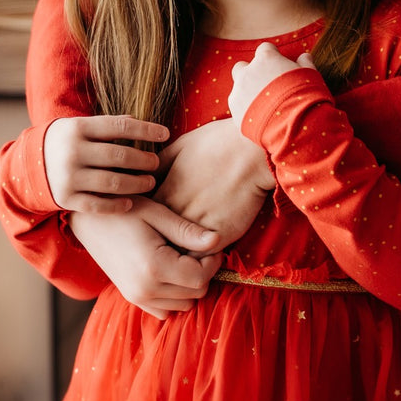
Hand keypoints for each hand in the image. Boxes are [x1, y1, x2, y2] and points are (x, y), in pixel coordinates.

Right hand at [43, 115, 167, 212]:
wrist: (27, 165)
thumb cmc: (64, 142)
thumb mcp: (79, 127)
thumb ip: (106, 126)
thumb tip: (138, 121)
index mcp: (78, 128)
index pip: (119, 127)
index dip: (146, 129)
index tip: (165, 133)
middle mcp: (73, 152)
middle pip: (119, 156)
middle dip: (144, 160)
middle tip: (156, 163)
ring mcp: (69, 177)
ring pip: (113, 182)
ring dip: (137, 183)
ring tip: (150, 182)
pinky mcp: (66, 199)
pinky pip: (98, 204)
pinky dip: (117, 205)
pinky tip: (131, 202)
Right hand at [70, 198, 222, 319]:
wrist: (88, 221)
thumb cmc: (124, 211)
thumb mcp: (156, 214)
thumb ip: (187, 231)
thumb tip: (217, 241)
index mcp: (154, 267)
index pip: (200, 278)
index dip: (213, 262)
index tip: (211, 245)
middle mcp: (145, 289)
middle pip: (195, 293)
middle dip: (203, 273)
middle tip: (198, 249)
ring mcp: (136, 297)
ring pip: (183, 304)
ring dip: (190, 285)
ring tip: (183, 259)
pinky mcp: (132, 298)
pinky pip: (165, 310)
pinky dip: (174, 295)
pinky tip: (171, 272)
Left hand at [155, 119, 274, 251]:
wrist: (252, 151)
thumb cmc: (218, 142)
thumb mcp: (181, 146)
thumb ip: (161, 163)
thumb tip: (147, 174)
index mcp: (166, 193)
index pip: (148, 219)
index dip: (152, 223)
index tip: (159, 222)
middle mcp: (177, 213)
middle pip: (160, 239)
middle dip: (162, 241)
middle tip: (170, 241)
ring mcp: (197, 226)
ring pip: (180, 252)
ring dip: (182, 252)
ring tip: (188, 249)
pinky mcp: (220, 236)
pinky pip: (204, 258)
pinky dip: (203, 258)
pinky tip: (206, 251)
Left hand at [227, 42, 315, 121]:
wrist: (296, 125)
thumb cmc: (306, 95)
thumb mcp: (310, 75)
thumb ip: (304, 63)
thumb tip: (304, 57)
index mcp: (266, 58)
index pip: (265, 49)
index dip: (273, 57)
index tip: (279, 66)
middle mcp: (248, 72)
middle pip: (243, 66)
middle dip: (251, 73)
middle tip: (266, 85)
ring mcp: (239, 91)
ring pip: (239, 88)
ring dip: (248, 93)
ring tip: (264, 106)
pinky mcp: (235, 110)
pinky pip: (238, 106)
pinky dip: (246, 110)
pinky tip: (260, 118)